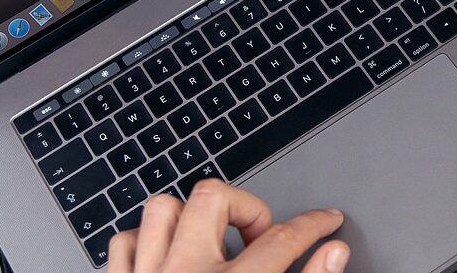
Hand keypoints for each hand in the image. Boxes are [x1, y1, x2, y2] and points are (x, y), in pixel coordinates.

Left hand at [108, 179, 348, 272]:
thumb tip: (333, 253)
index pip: (285, 238)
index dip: (314, 224)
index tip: (326, 221)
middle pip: (214, 198)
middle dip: (243, 210)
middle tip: (258, 238)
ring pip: (162, 210)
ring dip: (190, 221)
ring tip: (213, 243)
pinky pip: (123, 245)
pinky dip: (146, 244)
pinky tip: (168, 258)